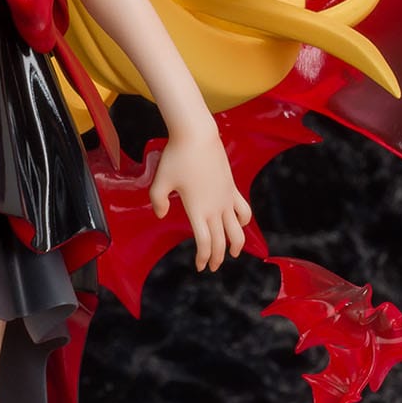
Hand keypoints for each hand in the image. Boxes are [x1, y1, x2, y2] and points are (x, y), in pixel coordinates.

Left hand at [148, 123, 251, 270]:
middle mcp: (215, 207)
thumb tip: (161, 215)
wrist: (197, 135)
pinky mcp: (231, 187)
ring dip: (237, 244)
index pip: (205, 242)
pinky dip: (244, 221)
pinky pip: (243, 209)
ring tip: (234, 253)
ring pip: (238, 229)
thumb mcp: (159, 181)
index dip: (204, 258)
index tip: (200, 266)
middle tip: (213, 267)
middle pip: (222, 241)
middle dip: (218, 258)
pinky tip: (240, 224)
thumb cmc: (177, 157)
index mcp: (197, 210)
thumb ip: (158, 201)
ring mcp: (226, 198)